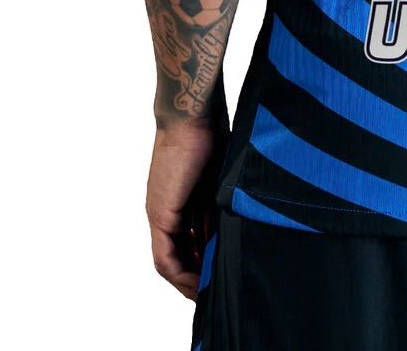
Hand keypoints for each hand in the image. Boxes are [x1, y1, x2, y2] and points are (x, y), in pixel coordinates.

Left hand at [146, 120, 224, 298]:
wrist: (193, 114)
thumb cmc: (211, 131)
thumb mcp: (222, 174)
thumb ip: (225, 199)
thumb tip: (246, 218)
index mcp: (184, 199)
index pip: (190, 240)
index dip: (204, 258)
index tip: (222, 269)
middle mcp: (167, 210)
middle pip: (180, 254)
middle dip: (198, 273)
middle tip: (217, 287)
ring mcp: (161, 213)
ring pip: (171, 261)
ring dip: (189, 279)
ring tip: (209, 292)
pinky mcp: (161, 215)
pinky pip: (165, 258)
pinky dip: (180, 274)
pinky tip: (198, 282)